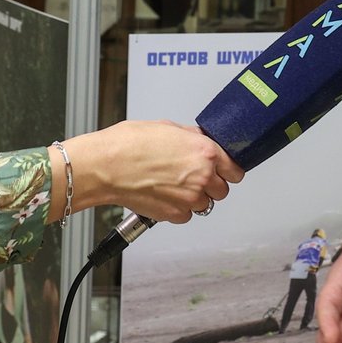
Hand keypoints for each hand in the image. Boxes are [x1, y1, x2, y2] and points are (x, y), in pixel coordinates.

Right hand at [57, 120, 241, 225]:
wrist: (106, 166)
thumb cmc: (128, 144)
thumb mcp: (167, 127)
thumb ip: (191, 137)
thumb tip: (199, 140)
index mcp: (205, 152)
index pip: (235, 170)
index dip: (228, 171)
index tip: (223, 172)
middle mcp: (202, 176)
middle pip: (222, 190)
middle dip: (210, 185)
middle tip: (191, 178)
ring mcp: (189, 198)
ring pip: (204, 204)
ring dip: (193, 198)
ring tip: (172, 186)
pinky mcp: (174, 214)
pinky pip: (186, 215)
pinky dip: (178, 209)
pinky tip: (163, 195)